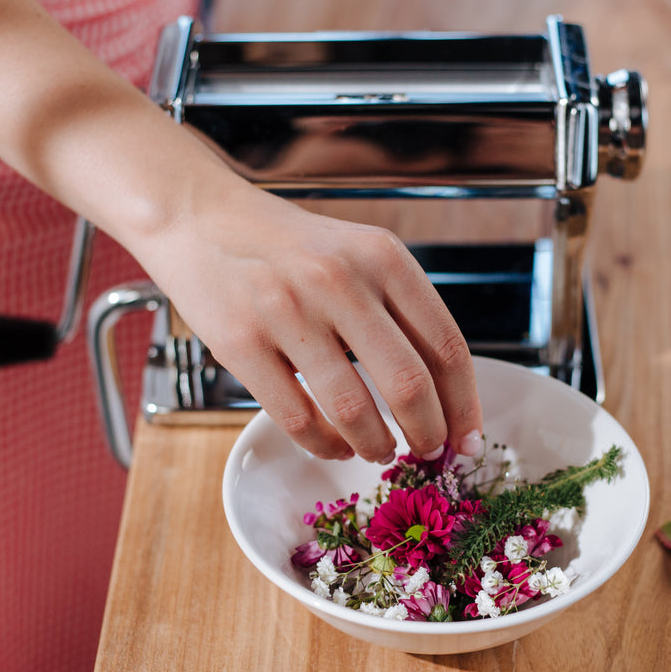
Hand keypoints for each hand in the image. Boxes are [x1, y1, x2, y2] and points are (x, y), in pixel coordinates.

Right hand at [140, 181, 483, 463]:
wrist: (203, 219)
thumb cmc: (292, 248)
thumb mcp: (359, 254)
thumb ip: (400, 310)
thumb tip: (446, 396)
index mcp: (383, 257)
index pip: (446, 346)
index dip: (464, 405)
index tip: (468, 439)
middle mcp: (340, 280)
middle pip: (409, 384)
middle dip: (428, 434)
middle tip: (428, 453)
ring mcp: (288, 311)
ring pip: (354, 410)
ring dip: (377, 445)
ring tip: (380, 452)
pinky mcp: (241, 342)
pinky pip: (298, 418)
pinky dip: (325, 445)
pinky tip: (336, 445)